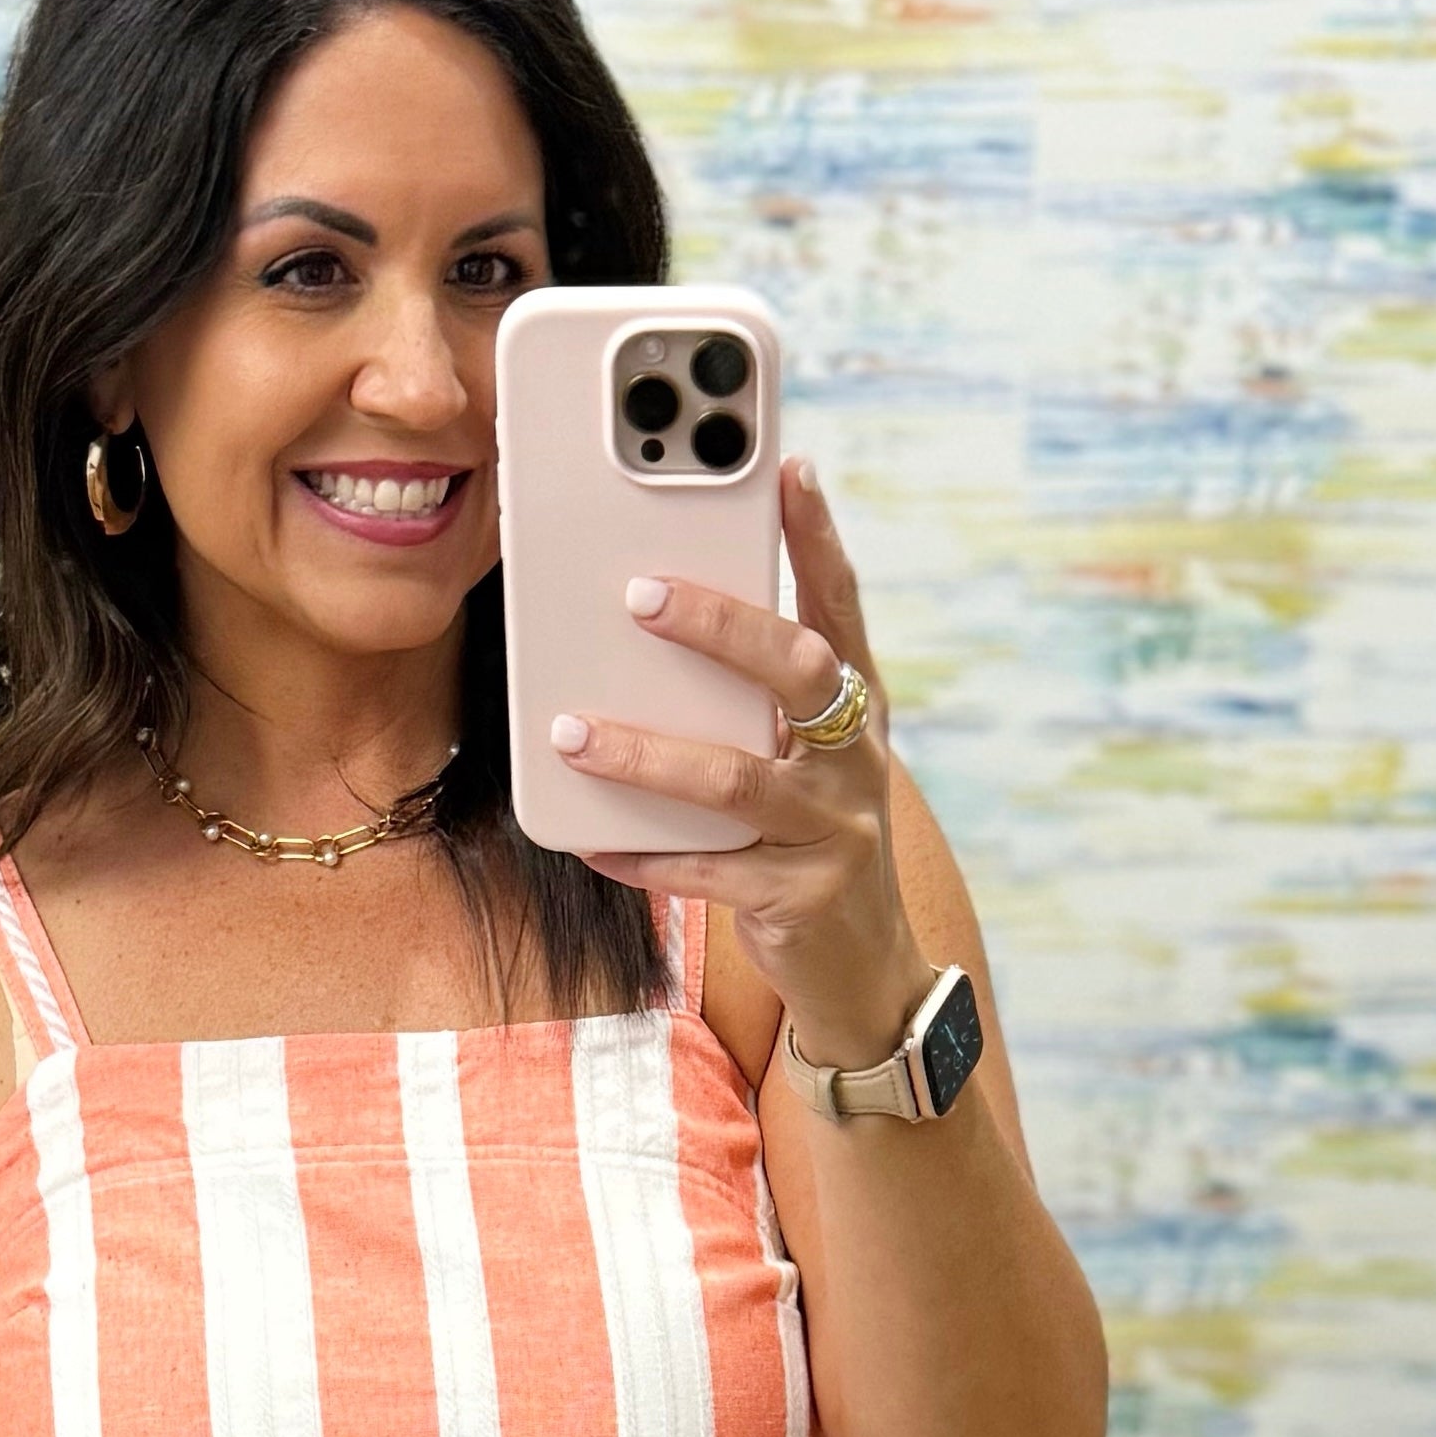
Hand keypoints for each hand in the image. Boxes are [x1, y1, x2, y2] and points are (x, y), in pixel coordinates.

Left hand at [551, 456, 926, 1068]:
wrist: (864, 970)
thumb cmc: (810, 840)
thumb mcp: (800, 762)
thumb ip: (752, 705)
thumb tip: (648, 631)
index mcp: (857, 709)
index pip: (842, 606)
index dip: (819, 537)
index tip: (788, 467)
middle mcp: (855, 761)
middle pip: (795, 671)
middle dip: (719, 626)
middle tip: (640, 594)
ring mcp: (833, 832)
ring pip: (735, 779)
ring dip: (645, 753)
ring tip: (572, 733)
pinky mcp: (798, 900)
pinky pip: (705, 872)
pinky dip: (643, 855)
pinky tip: (589, 839)